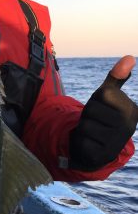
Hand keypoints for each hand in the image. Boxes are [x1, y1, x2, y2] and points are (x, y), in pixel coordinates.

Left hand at [69, 55, 137, 170]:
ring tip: (92, 132)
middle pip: (91, 110)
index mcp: (132, 110)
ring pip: (85, 126)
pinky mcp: (103, 155)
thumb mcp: (108, 95)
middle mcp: (129, 127)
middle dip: (88, 115)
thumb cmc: (103, 116)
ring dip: (83, 128)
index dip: (96, 100)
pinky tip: (90, 144)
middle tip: (95, 122)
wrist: (98, 146)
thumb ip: (116, 78)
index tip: (102, 108)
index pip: (102, 94)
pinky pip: (81, 140)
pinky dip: (80, 141)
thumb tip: (129, 57)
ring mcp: (117, 142)